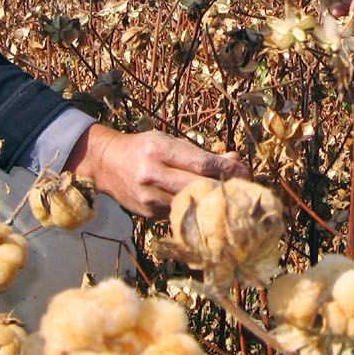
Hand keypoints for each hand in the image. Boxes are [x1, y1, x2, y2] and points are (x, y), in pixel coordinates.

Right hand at [66, 124, 249, 217]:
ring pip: (191, 203)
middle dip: (225, 186)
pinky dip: (196, 209)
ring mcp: (149, 197)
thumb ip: (199, 153)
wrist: (108, 164)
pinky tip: (209, 206)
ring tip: (231, 197)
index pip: (200, 163)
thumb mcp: (168, 141)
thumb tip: (235, 160)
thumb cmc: (144, 148)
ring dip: (214, 201)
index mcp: (158, 150)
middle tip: (245, 186)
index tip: (244, 170)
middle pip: (198, 185)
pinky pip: (179, 212)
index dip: (226, 168)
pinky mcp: (148, 213)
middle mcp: (152, 174)